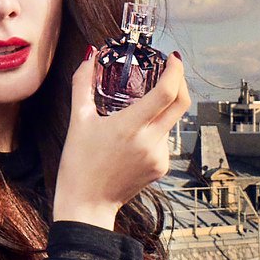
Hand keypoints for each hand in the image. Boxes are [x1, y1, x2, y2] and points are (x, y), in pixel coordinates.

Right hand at [52, 49, 190, 228]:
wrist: (87, 203)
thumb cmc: (79, 163)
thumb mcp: (78, 119)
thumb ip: (82, 83)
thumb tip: (89, 56)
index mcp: (130, 127)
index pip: (166, 93)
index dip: (175, 71)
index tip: (172, 58)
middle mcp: (150, 142)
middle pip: (181, 103)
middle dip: (181, 81)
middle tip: (171, 70)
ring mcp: (158, 156)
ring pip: (171, 121)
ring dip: (162, 108)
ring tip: (139, 108)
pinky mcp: (161, 167)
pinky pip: (165, 139)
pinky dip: (155, 130)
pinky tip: (135, 137)